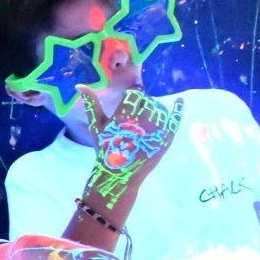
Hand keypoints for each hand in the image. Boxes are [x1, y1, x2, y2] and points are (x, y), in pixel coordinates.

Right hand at [81, 86, 182, 208]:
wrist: (119, 174)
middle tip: (137, 115)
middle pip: (148, 101)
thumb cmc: (105, 149)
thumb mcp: (96, 127)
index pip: (134, 94)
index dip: (133, 96)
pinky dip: (178, 109)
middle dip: (143, 104)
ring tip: (147, 120)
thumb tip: (80, 85)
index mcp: (123, 116)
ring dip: (155, 109)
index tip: (130, 101)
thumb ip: (91, 105)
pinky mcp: (166, 139)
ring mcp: (155, 130)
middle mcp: (141, 121)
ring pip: (160, 108)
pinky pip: (175, 119)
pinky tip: (180, 100)